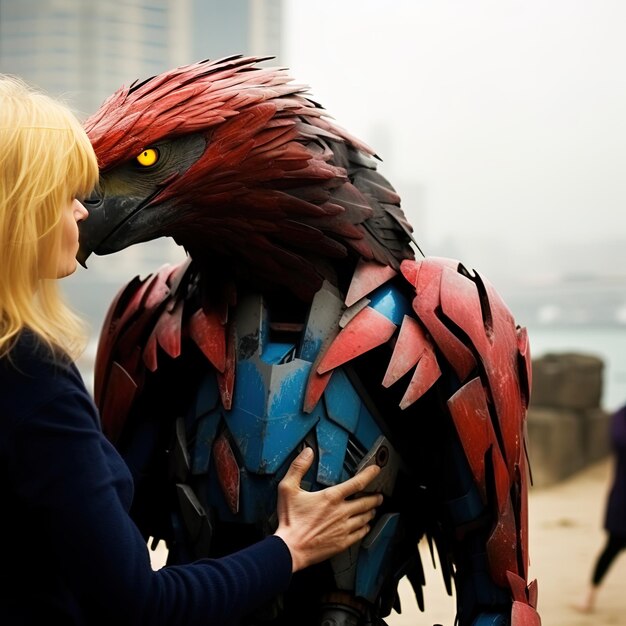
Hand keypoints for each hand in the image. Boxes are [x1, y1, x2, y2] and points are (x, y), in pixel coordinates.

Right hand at [273, 447, 382, 572]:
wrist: (290, 548)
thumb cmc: (289, 520)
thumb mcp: (288, 488)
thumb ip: (298, 467)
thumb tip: (307, 452)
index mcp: (331, 497)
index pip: (357, 483)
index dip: (369, 474)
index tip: (376, 470)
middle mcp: (341, 512)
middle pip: (366, 502)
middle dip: (375, 497)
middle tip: (379, 495)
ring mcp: (343, 528)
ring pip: (365, 518)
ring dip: (371, 511)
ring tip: (373, 509)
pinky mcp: (342, 543)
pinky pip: (360, 534)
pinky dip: (366, 528)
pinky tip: (366, 527)